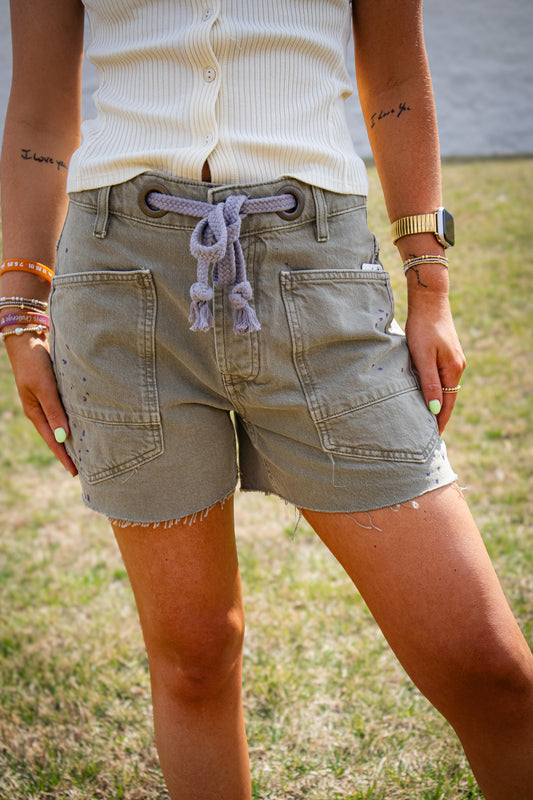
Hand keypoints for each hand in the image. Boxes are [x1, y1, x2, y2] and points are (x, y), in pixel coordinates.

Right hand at [4, 333, 77, 475]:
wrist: (28, 339)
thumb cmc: (35, 363)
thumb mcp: (44, 387)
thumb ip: (54, 411)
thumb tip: (64, 437)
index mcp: (35, 413)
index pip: (53, 441)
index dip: (64, 457)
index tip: (76, 472)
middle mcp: (41, 410)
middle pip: (58, 436)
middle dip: (69, 452)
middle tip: (85, 467)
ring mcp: (47, 401)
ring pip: (62, 424)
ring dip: (73, 437)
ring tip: (88, 451)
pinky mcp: (54, 391)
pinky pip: (65, 411)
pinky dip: (74, 421)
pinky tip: (85, 424)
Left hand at [405, 288, 465, 433]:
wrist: (429, 301)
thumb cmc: (423, 328)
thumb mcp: (422, 356)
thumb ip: (429, 382)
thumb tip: (434, 408)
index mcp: (453, 370)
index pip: (447, 404)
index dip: (439, 421)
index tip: (431, 438)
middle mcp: (457, 367)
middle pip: (447, 398)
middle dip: (438, 415)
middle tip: (425, 434)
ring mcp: (453, 360)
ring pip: (444, 388)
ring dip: (435, 403)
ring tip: (423, 419)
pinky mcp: (446, 353)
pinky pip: (441, 378)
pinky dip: (434, 389)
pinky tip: (425, 394)